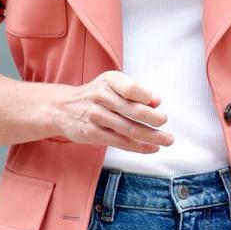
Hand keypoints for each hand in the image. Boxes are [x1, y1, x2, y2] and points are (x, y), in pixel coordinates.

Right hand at [57, 72, 173, 152]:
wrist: (63, 108)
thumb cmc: (95, 96)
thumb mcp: (111, 85)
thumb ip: (135, 91)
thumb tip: (157, 101)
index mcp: (109, 81)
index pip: (131, 88)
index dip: (146, 97)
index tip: (157, 105)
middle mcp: (102, 97)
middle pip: (134, 111)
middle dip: (155, 119)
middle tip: (165, 123)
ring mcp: (97, 116)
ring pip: (130, 129)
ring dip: (153, 136)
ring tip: (167, 140)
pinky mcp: (93, 133)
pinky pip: (121, 142)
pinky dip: (140, 147)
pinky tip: (152, 148)